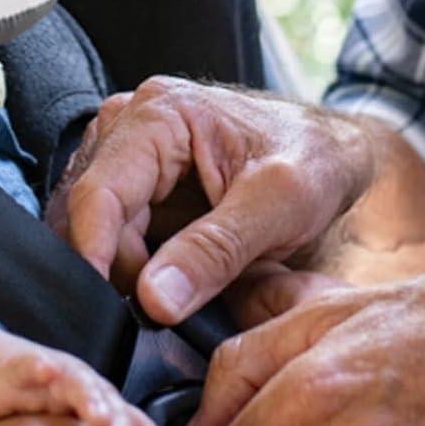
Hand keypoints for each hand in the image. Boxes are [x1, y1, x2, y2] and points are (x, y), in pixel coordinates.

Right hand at [0, 329, 173, 425]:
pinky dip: (38, 367)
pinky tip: (45, 371)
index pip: (136, 425)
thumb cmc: (25, 409)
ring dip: (88, 397)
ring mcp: (50, 377)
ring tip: (96, 415)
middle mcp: (81, 390)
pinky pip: (29, 366)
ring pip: (76, 383)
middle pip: (109, 404)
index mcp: (99, 407)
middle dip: (119, 424)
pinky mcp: (16, 368)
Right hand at [60, 79, 377, 322]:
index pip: (99, 192)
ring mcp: (126, 150)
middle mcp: (128, 122)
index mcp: (159, 113)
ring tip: (178, 293)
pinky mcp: (133, 179)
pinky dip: (133, 263)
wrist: (332, 151)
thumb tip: (152, 299)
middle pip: (92, 214)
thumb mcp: (278, 207)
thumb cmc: (314, 161)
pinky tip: (170, 279)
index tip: (103, 311)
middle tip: (164, 312)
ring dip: (125, 269)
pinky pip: (111, 230)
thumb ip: (215, 252)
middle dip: (117, 269)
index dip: (93, 255)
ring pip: (94, 226)